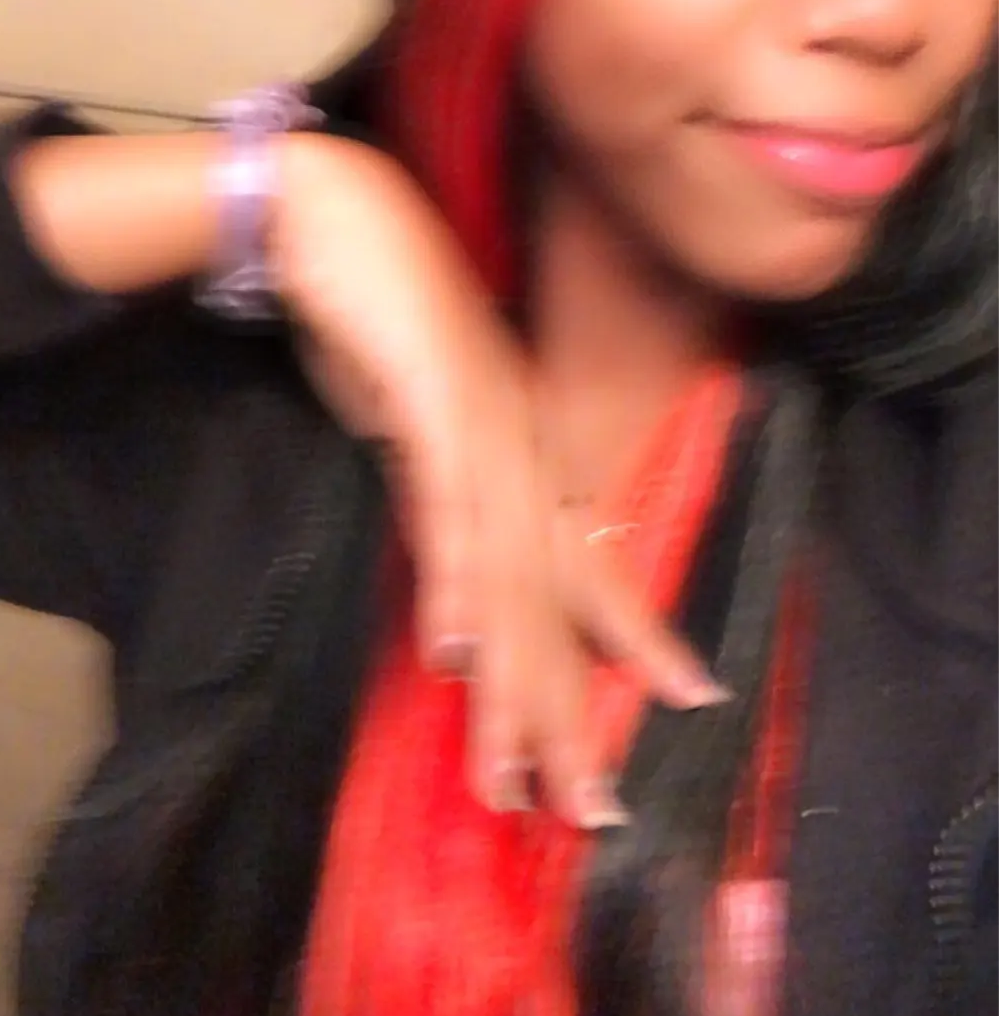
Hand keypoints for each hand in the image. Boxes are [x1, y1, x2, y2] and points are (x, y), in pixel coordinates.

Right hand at [272, 135, 726, 827]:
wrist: (332, 206)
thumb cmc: (368, 308)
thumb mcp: (407, 414)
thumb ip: (434, 480)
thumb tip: (449, 545)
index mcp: (517, 441)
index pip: (585, 554)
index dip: (631, 631)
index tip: (682, 701)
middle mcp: (517, 437)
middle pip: (557, 589)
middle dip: (573, 705)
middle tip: (596, 809)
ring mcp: (480, 416)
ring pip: (510, 569)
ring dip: (516, 677)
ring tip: (523, 773)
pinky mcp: (428, 395)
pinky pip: (444, 501)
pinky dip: (457, 575)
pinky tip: (460, 647)